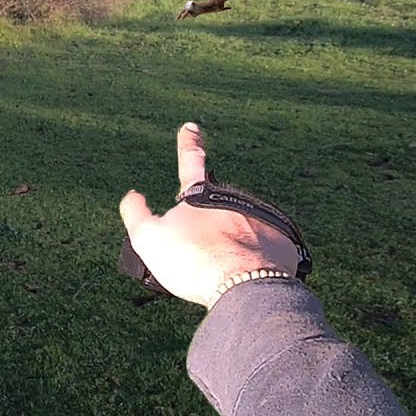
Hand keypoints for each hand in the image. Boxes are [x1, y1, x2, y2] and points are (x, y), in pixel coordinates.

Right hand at [118, 122, 299, 308]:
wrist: (244, 287)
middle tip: (197, 258)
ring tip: (218, 275)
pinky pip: (263, 248)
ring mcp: (261, 220)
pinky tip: (242, 277)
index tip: (191, 127)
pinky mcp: (282, 242)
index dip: (188, 144)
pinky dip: (251, 259)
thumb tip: (132, 195)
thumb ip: (135, 213)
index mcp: (200, 197)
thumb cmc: (193, 262)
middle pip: (214, 212)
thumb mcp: (147, 238)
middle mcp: (234, 201)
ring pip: (239, 231)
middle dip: (206, 230)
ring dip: (229, 246)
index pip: (190, 162)